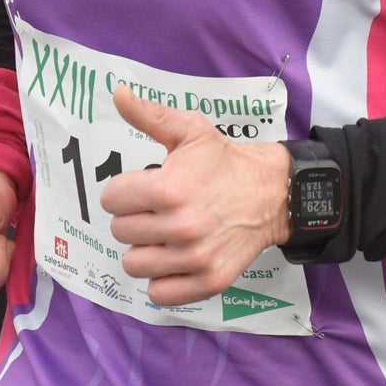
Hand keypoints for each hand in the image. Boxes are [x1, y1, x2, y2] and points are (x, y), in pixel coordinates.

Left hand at [101, 91, 289, 306]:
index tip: (142, 188)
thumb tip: (117, 92)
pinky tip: (174, 260)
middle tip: (157, 210)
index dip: (123, 191)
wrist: (274, 193)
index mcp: (167, 189)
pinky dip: (162, 280)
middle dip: (134, 218)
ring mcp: (194, 258)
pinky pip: (160, 293)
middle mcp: (179, 227)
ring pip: (134, 264)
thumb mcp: (190, 131)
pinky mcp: (209, 280)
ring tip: (164, 235)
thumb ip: (150, 115)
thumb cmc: (225, 162)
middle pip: (120, 231)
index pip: (111, 199)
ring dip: (144, 250)